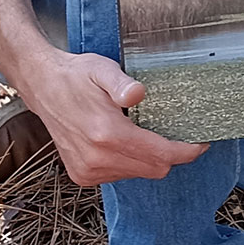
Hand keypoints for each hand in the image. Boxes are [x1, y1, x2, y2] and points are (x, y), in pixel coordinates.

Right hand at [17, 49, 207, 184]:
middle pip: (154, 169)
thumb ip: (121, 83)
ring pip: (138, 174)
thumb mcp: (102, 69)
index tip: (200, 143)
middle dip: (171, 155)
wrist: (42, 87)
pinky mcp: (81, 175)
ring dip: (148, 158)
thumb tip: (138, 93)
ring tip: (142, 132)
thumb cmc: (75, 76)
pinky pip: (120, 175)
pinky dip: (130, 162)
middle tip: (179, 135)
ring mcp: (87, 170)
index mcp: (106, 134)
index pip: (160, 155)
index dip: (186, 151)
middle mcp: (96, 158)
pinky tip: (123, 141)